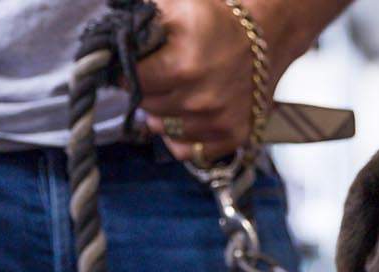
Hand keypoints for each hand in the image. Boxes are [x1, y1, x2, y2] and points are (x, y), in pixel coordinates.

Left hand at [137, 0, 299, 162]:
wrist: (267, 34)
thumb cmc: (218, 19)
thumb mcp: (176, 7)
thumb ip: (140, 25)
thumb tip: (111, 43)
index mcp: (183, 67)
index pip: (131, 83)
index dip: (127, 72)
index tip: (133, 65)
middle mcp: (200, 101)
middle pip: (146, 107)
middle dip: (147, 91)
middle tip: (158, 75)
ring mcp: (217, 122)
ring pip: (162, 129)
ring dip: (163, 113)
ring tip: (175, 93)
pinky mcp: (232, 136)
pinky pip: (188, 150)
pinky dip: (182, 136)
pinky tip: (187, 115)